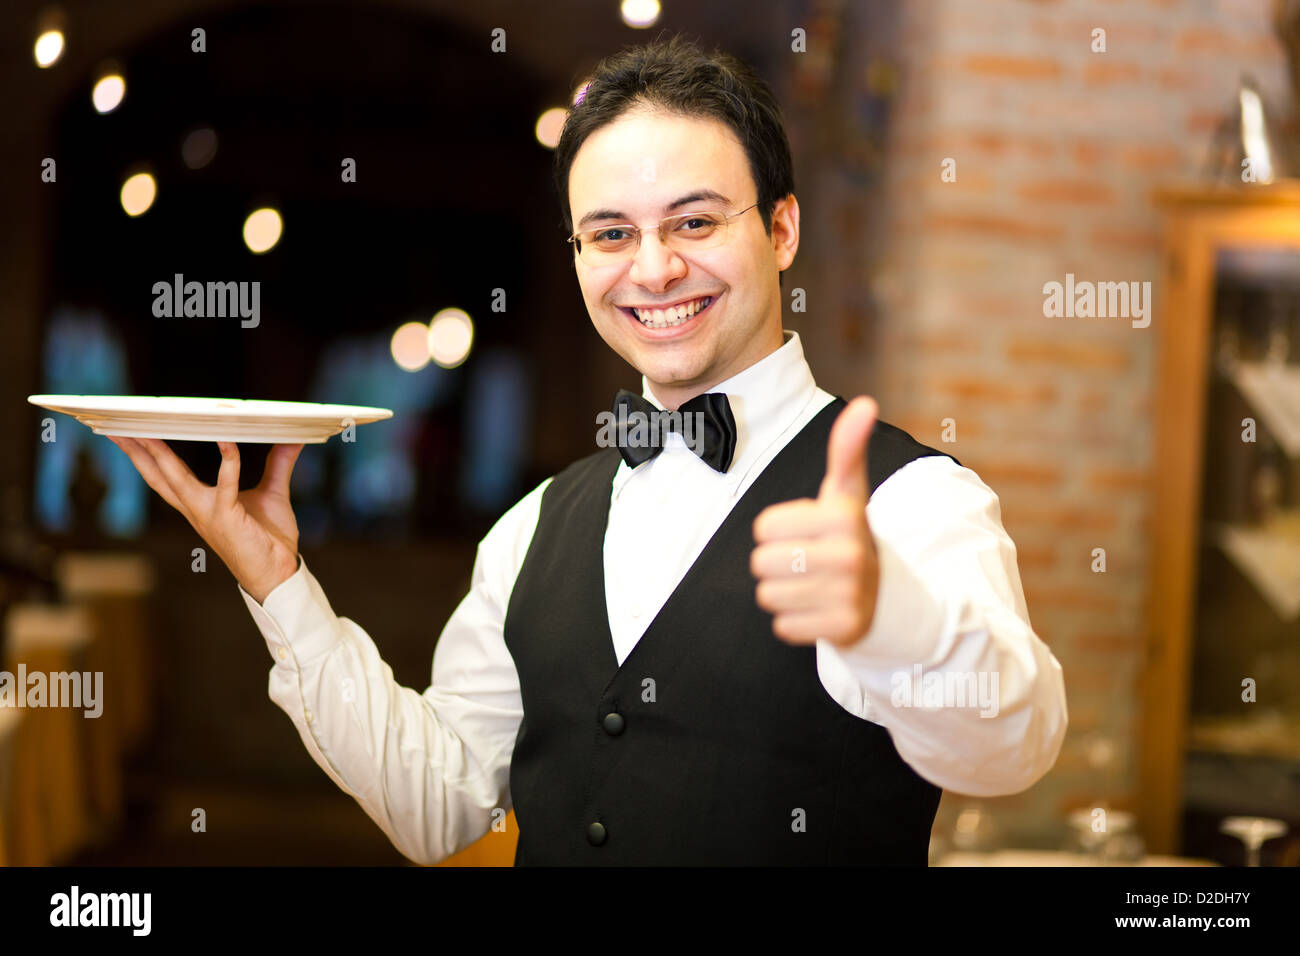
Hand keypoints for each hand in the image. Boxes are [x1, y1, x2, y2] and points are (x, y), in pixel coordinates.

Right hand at [108, 436, 304, 602]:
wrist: (278, 573)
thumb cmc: (269, 539)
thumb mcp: (272, 493)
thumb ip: (278, 464)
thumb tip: (290, 439)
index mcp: (198, 503)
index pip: (163, 476)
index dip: (144, 456)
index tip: (129, 433)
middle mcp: (195, 508)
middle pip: (157, 475)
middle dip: (136, 451)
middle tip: (118, 427)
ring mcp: (208, 514)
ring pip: (174, 479)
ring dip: (159, 455)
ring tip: (146, 432)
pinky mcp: (227, 518)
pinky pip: (225, 486)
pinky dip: (227, 461)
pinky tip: (226, 441)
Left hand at [750, 396, 879, 645]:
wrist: (887, 596)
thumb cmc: (850, 537)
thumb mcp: (847, 494)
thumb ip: (847, 450)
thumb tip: (865, 403)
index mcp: (844, 516)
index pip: (763, 527)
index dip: (777, 531)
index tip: (806, 534)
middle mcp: (849, 555)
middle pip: (761, 563)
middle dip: (777, 564)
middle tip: (808, 563)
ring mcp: (848, 595)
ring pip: (769, 596)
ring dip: (783, 593)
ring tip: (812, 585)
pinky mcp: (843, 629)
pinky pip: (783, 627)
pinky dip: (794, 621)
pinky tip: (819, 609)